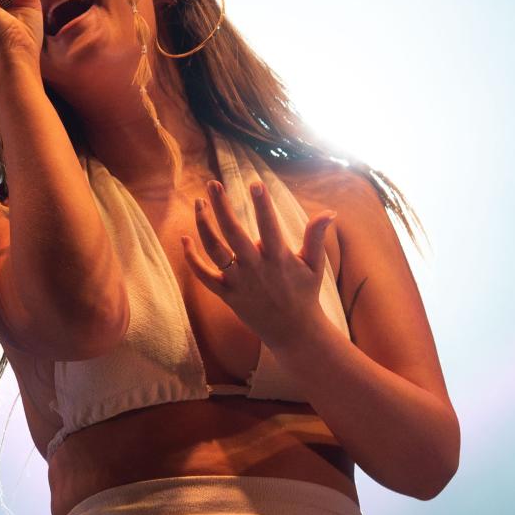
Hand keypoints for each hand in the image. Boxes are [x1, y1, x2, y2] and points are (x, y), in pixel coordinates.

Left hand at [181, 178, 335, 353]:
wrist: (293, 332)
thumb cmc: (304, 293)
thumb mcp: (314, 264)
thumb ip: (316, 237)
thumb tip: (330, 212)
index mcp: (279, 258)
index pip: (269, 226)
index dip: (262, 205)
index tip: (255, 183)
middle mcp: (256, 268)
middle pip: (233, 232)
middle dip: (222, 206)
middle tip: (213, 184)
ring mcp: (239, 281)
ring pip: (214, 250)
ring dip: (203, 225)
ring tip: (198, 203)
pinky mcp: (227, 294)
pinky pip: (203, 275)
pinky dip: (191, 258)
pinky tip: (184, 239)